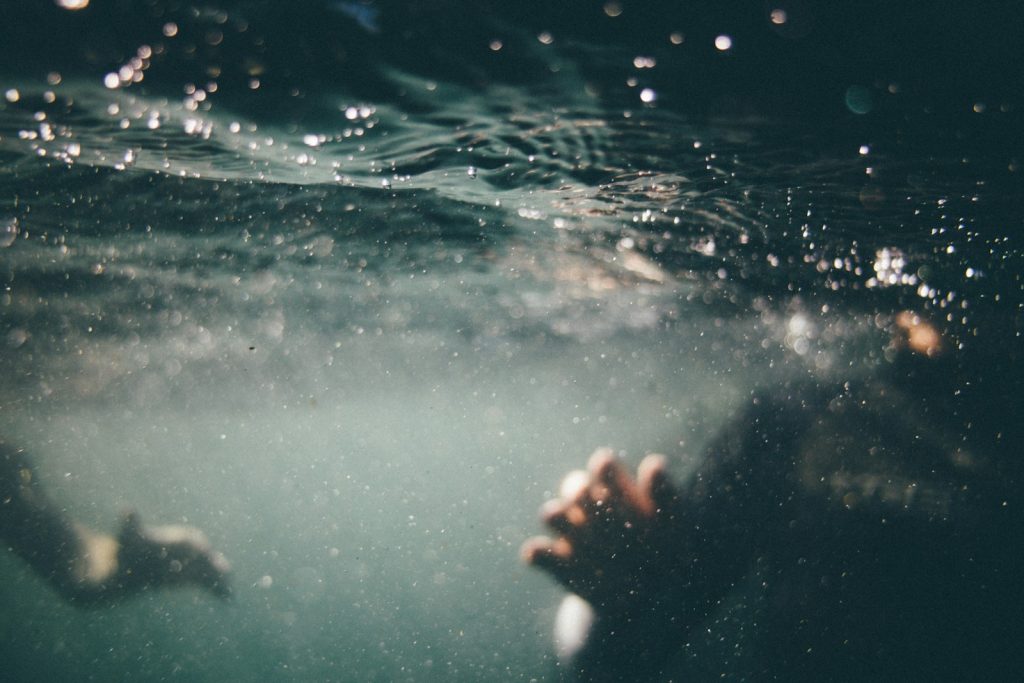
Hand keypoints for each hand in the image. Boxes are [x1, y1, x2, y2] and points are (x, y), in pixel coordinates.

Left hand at [115, 510, 231, 598]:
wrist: (133, 565)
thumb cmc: (132, 548)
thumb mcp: (129, 536)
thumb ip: (130, 523)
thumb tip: (126, 508)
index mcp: (181, 537)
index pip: (194, 541)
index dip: (199, 546)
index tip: (204, 552)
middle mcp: (192, 549)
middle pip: (207, 556)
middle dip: (214, 563)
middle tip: (223, 570)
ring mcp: (195, 563)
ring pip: (211, 570)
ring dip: (221, 578)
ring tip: (228, 589)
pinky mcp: (195, 577)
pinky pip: (210, 582)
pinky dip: (219, 589)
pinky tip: (228, 599)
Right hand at [521, 449, 683, 617]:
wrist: (652, 598)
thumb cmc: (667, 549)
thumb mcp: (673, 522)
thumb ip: (664, 494)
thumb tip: (655, 463)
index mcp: (617, 489)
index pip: (603, 467)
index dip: (605, 471)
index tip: (616, 486)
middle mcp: (590, 507)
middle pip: (576, 488)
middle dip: (583, 496)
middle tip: (603, 514)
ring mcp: (573, 534)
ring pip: (552, 514)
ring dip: (557, 517)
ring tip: (572, 529)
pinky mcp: (560, 563)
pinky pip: (538, 553)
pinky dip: (537, 554)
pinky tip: (540, 556)